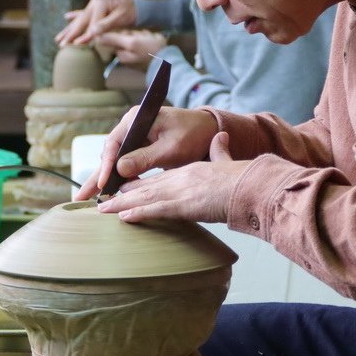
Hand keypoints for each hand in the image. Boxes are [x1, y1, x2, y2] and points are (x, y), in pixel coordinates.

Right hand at [57, 0, 136, 45]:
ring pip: (79, 19)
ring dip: (69, 29)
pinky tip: (66, 17)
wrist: (139, 4)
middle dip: (71, 34)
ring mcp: (94, 4)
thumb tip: (93, 33)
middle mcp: (95, 2)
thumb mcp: (121, 18)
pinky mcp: (96, 7)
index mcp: (100, 3)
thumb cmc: (132, 10)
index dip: (85, 35)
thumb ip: (106, 24)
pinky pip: (83, 14)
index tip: (77, 45)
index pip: (91, 23)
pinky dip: (75, 16)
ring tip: (58, 38)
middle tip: (61, 44)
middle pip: (81, 21)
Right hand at [74, 106, 219, 199]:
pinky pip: (125, 165)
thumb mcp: (171, 148)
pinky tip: (110, 194)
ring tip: (89, 200)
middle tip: (81, 198)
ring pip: (114, 162)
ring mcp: (135, 138)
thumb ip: (146, 157)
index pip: (114, 144)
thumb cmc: (193, 134)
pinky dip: (118, 179)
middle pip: (109, 154)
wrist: (208, 130)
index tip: (104, 184)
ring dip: (104, 181)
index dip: (106, 166)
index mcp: (136, 119)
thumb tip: (120, 169)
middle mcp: (131, 127)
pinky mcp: (140, 149)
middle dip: (95, 177)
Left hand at [96, 30, 167, 70]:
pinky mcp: (142, 48)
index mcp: (120, 53)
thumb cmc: (150, 51)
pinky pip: (142, 37)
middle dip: (134, 33)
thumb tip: (96, 37)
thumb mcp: (132, 42)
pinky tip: (152, 40)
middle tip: (142, 38)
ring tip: (149, 39)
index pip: (114, 36)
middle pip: (124, 34)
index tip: (131, 36)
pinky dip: (147, 36)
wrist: (169, 60)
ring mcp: (134, 50)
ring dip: (141, 34)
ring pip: (133, 34)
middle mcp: (125, 53)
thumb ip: (114, 39)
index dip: (124, 33)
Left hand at [96, 132, 248, 222]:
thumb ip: (221, 151)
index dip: (140, 184)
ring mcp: (180, 192)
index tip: (126, 188)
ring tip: (104, 210)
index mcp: (189, 171)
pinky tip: (124, 217)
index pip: (159, 178)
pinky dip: (138, 213)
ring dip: (122, 204)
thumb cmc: (242, 178)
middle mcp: (180, 179)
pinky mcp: (184, 205)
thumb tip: (221, 138)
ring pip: (144, 198)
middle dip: (124, 195)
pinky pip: (155, 210)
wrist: (251, 185)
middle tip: (105, 201)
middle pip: (146, 187)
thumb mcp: (227, 161)